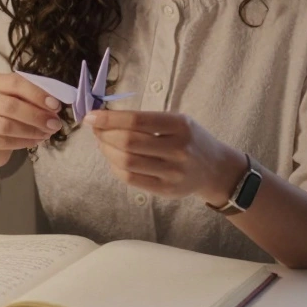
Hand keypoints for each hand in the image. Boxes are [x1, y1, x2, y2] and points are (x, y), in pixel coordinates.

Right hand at [0, 73, 64, 167]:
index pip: (15, 82)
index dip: (37, 94)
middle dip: (37, 116)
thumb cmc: (6, 116)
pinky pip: (2, 142)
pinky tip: (34, 142)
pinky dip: (22, 142)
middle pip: (11, 105)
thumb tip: (54, 106)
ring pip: (6, 126)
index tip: (56, 106)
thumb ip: (33, 99)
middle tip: (55, 124)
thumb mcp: (19, 102)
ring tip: (46, 134)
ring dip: (31, 131)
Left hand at [84, 110, 245, 203]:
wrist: (215, 168)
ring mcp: (172, 173)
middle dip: (104, 134)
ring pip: (126, 162)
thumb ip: (145, 120)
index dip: (109, 119)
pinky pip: (131, 179)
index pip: (137, 121)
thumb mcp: (177, 121)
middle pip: (128, 143)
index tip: (91, 116)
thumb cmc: (189, 139)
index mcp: (180, 125)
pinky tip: (113, 159)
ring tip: (103, 143)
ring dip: (106, 151)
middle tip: (95, 129)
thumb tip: (105, 119)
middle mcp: (177, 149)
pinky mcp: (166, 190)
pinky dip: (115, 167)